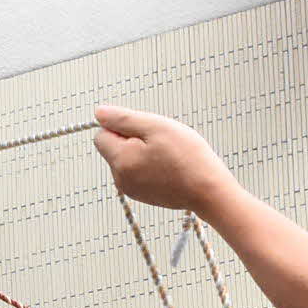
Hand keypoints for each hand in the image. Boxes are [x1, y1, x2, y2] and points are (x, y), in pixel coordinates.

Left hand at [91, 106, 235, 216]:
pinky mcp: (143, 195)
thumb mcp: (155, 127)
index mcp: (120, 160)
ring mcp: (131, 189)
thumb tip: (99, 113)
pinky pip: (138, 172)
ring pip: (127, 159)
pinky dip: (150, 165)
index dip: (121, 127)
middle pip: (114, 148)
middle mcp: (120, 178)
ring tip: (167, 155)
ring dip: (142, 151)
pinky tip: (169, 167)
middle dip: (132, 139)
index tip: (145, 130)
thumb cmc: (186, 156)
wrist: (208, 191)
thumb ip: (124, 119)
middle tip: (160, 142)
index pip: (101, 135)